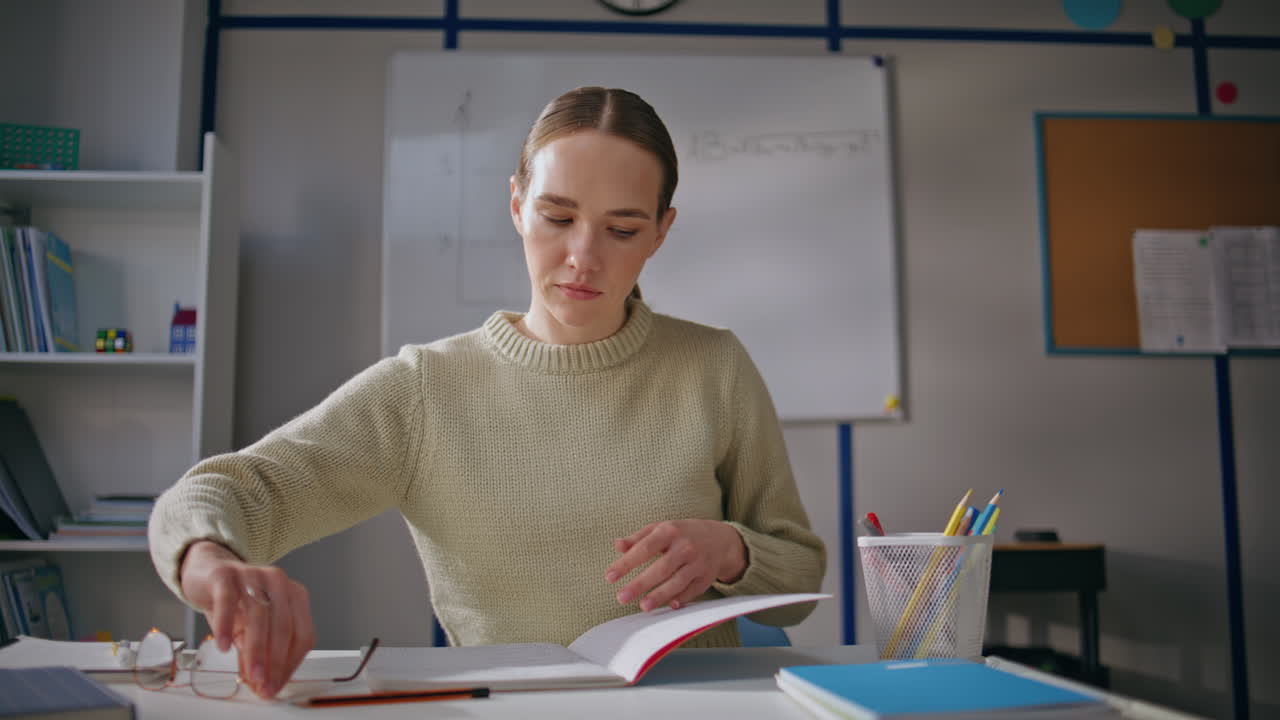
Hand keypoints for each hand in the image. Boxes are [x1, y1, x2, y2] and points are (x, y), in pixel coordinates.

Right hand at [179, 540, 314, 698]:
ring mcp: (253, 574)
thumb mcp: (250, 630)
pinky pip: (228, 600)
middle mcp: (278, 582)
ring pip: (259, 615)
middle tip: (264, 684)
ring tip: (249, 673)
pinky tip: (224, 645)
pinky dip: (226, 625)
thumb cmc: (235, 602)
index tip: (277, 684)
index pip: (302, 634)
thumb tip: (262, 685)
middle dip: (275, 660)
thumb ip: (259, 653)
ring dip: (255, 649)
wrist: (206, 572)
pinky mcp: (226, 574)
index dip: (291, 663)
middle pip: (284, 626)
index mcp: (294, 596)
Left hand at [605, 520, 745, 611]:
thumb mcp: (661, 528)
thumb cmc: (682, 534)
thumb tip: (617, 545)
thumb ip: (638, 538)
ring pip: (678, 582)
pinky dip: (682, 599)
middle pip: (661, 568)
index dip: (626, 563)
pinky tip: (670, 606)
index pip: (645, 548)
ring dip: (660, 595)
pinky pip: (692, 591)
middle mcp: (685, 547)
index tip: (609, 577)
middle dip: (640, 584)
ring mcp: (698, 563)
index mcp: (670, 531)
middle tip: (621, 597)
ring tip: (643, 606)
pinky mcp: (707, 578)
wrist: (720, 539)